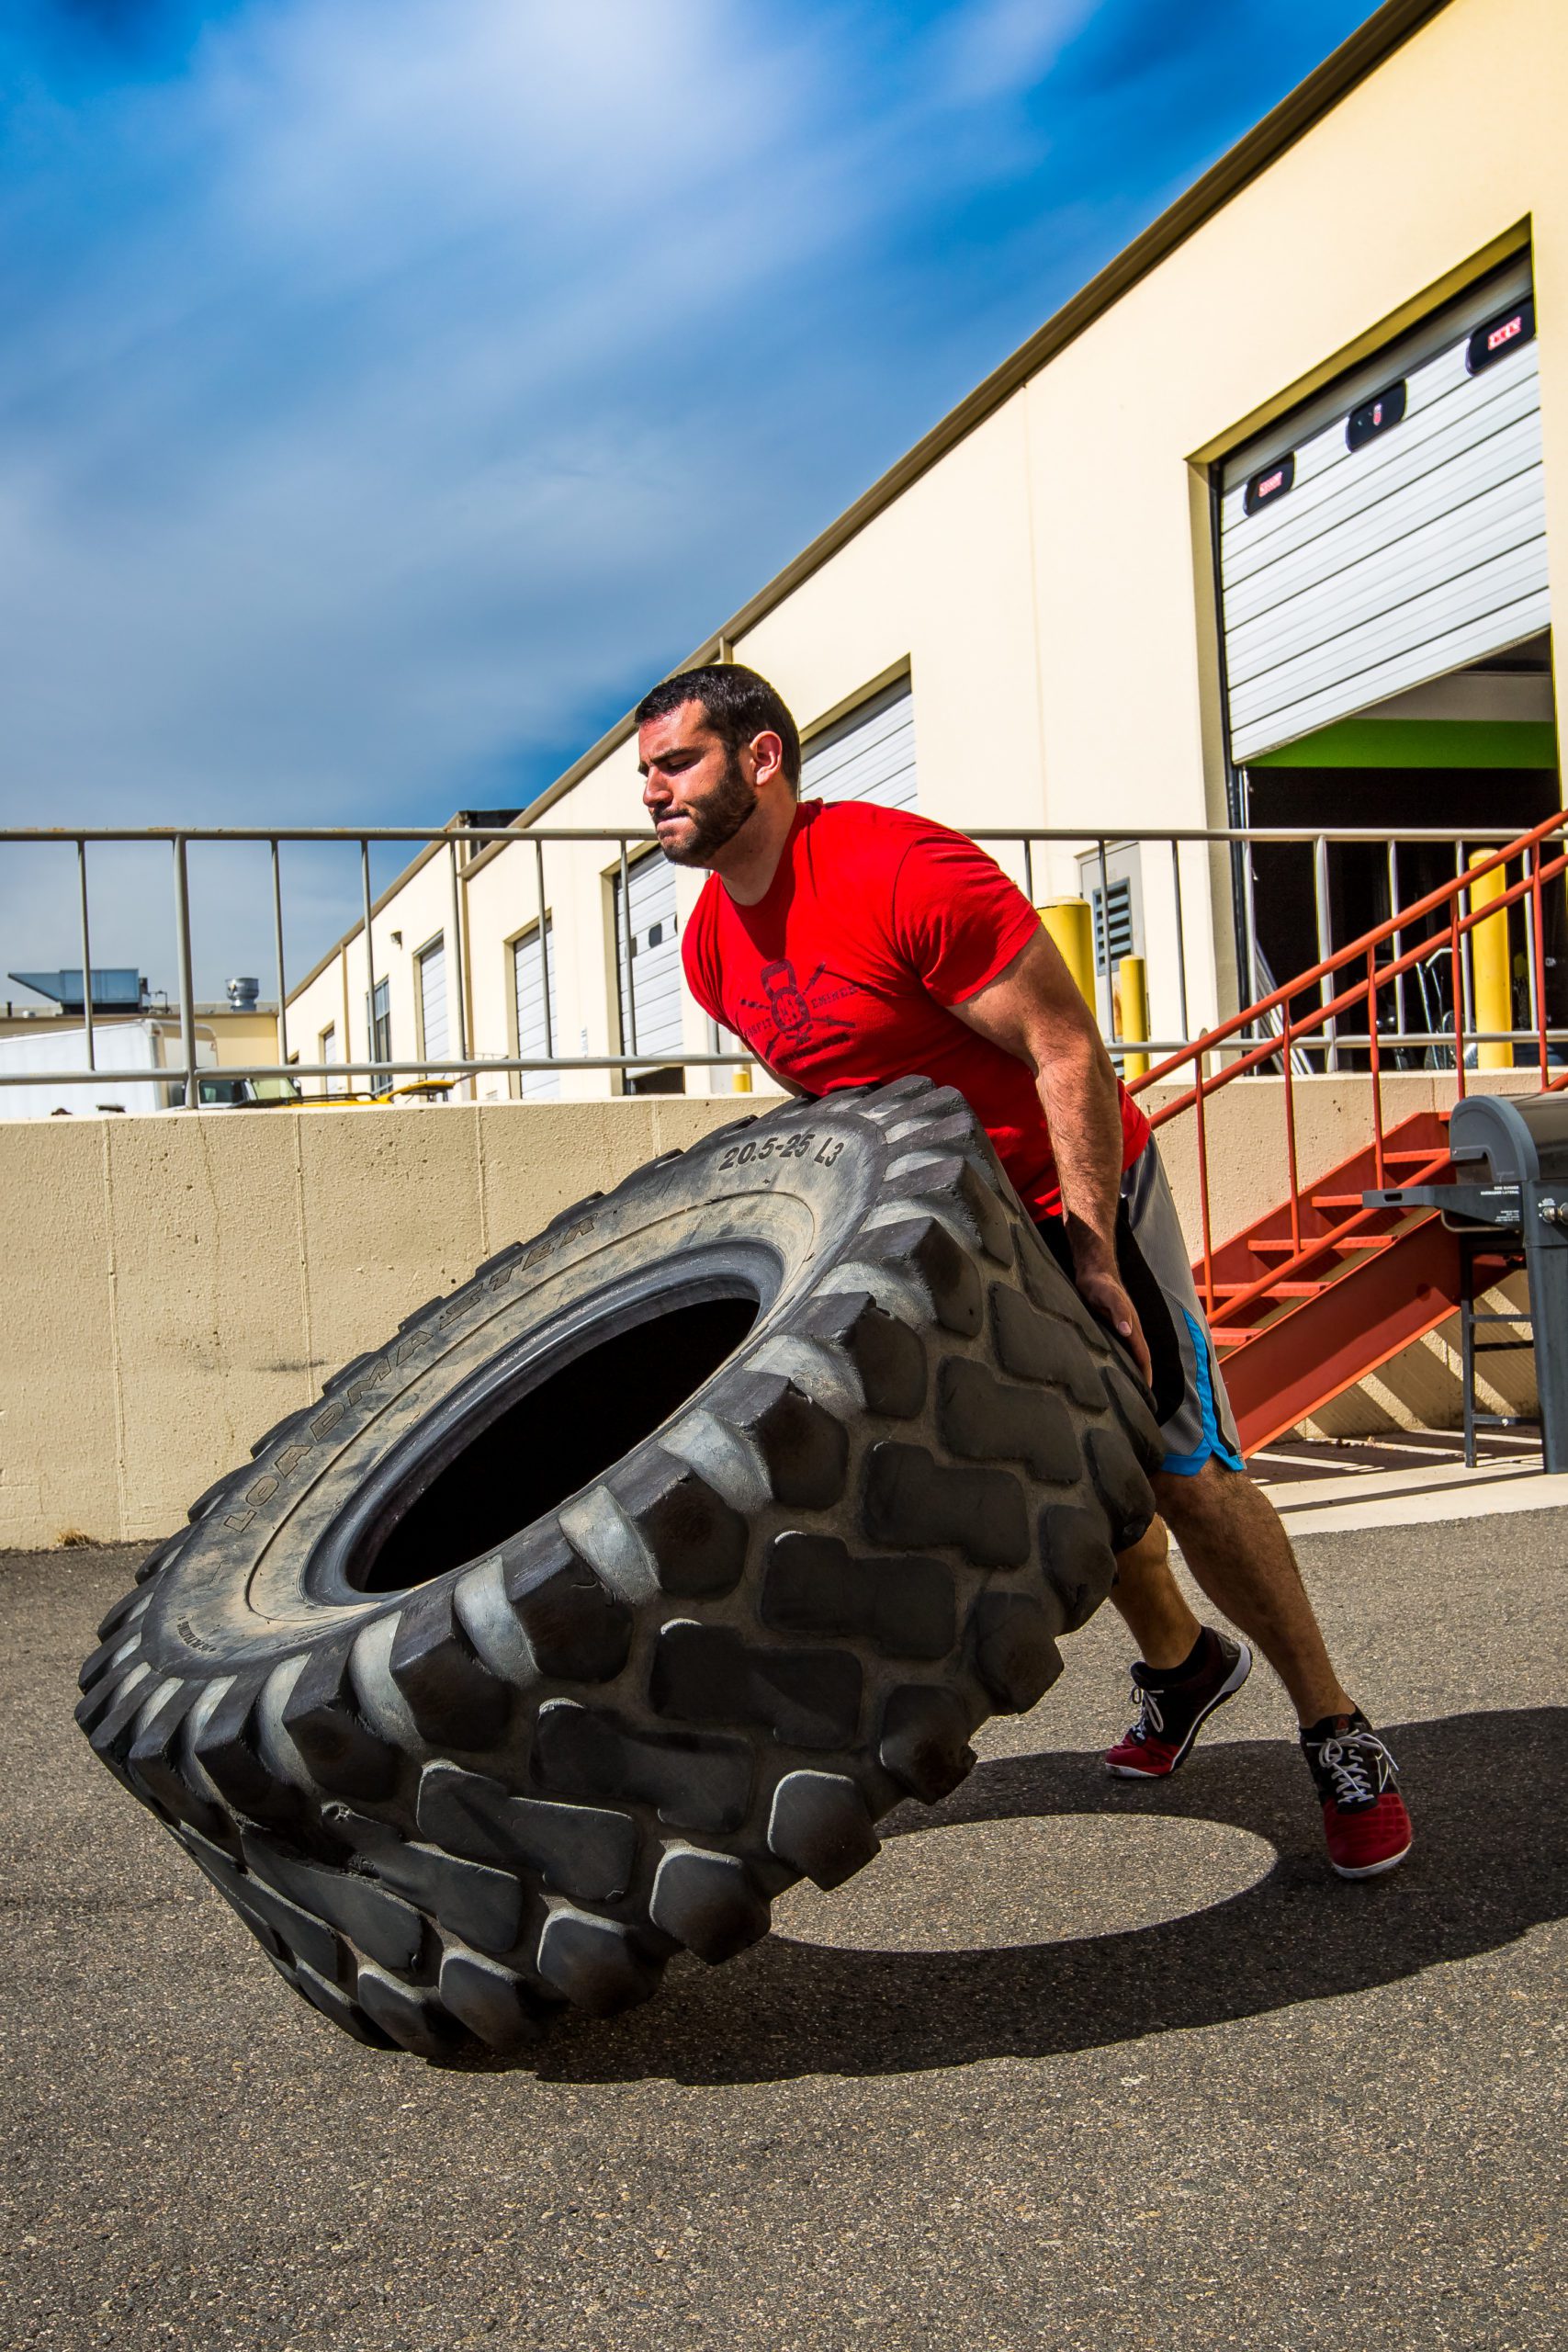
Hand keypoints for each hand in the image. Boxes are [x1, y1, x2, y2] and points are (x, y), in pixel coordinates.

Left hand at [1074, 1265, 1152, 1388]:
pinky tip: (1111, 1370)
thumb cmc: (1099, 1282)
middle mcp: (1129, 1329)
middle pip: (1139, 1358)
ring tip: (1129, 1392)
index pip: (1143, 1356)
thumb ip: (1118, 1311)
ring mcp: (1121, 1328)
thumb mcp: (1106, 1295)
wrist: (1093, 1268)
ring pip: (1129, 1354)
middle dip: (1142, 1378)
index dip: (1145, 1375)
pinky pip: (1118, 1348)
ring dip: (1132, 1372)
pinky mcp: (1110, 1325)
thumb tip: (1128, 1332)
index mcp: (1132, 1326)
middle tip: (1141, 1402)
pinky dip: (1119, 1361)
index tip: (1147, 1395)